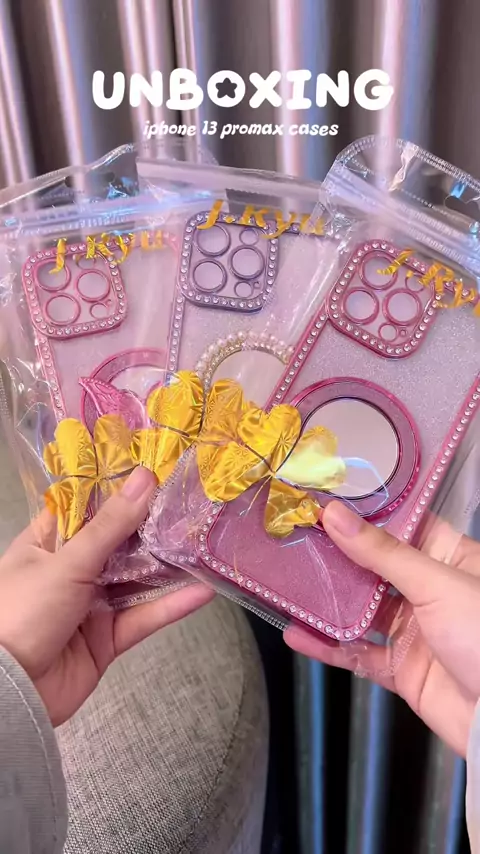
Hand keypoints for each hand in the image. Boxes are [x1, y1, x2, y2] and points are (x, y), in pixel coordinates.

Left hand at [0, 466, 213, 725]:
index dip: (119, 489)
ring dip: (167, 565)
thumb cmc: (23, 613)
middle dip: (152, 526)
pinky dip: (171, 606)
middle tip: (193, 502)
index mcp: (48, 543)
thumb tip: (144, 478)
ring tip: (205, 542)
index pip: (87, 507)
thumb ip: (111, 525)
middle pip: (118, 542)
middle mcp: (70, 570)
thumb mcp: (67, 561)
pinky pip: (143, 617)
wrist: (10, 694)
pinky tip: (202, 591)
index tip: (158, 469)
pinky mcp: (106, 639)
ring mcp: (89, 605)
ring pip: (135, 579)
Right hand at [284, 501, 479, 756]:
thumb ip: (383, 552)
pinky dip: (327, 645)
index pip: (402, 524)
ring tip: (286, 580)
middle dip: (335, 553)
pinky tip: (297, 634)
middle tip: (292, 534)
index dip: (365, 511)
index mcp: (449, 558)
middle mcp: (429, 590)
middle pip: (374, 565)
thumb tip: (335, 515)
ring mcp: (413, 630)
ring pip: (360, 608)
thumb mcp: (437, 583)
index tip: (324, 497)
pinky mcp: (399, 668)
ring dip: (326, 599)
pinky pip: (357, 652)